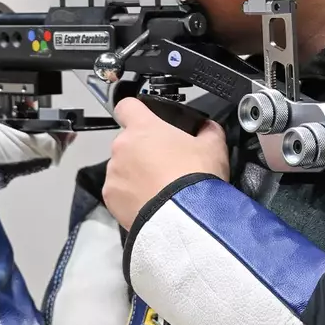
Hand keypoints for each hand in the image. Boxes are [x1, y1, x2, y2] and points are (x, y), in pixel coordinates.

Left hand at [102, 98, 229, 228]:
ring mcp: (114, 173)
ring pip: (122, 168)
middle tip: (164, 165)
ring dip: (135, 174)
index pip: (127, 106)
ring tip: (159, 188)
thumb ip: (207, 130)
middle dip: (142, 151)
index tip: (145, 119)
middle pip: (128, 142)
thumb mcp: (213, 147)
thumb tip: (207, 128)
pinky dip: (130, 196)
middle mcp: (122, 147)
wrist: (184, 218)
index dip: (136, 111)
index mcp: (143, 128)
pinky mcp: (110, 197)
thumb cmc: (195, 178)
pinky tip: (150, 202)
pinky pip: (118, 191)